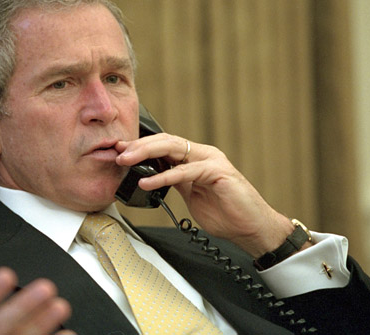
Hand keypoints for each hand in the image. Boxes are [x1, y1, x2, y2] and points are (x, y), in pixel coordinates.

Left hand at [116, 134, 295, 257]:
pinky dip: (165, 175)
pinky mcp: (219, 172)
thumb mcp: (191, 194)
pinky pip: (187, 171)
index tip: (119, 151)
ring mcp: (212, 161)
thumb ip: (175, 181)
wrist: (251, 228)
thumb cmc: (226, 214)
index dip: (140, 147)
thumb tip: (151, 176)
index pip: (163, 145)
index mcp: (196, 158)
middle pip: (166, 141)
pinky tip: (148, 182)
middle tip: (118, 154)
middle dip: (139, 146)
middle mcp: (204, 155)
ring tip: (127, 162)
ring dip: (146, 154)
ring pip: (174, 148)